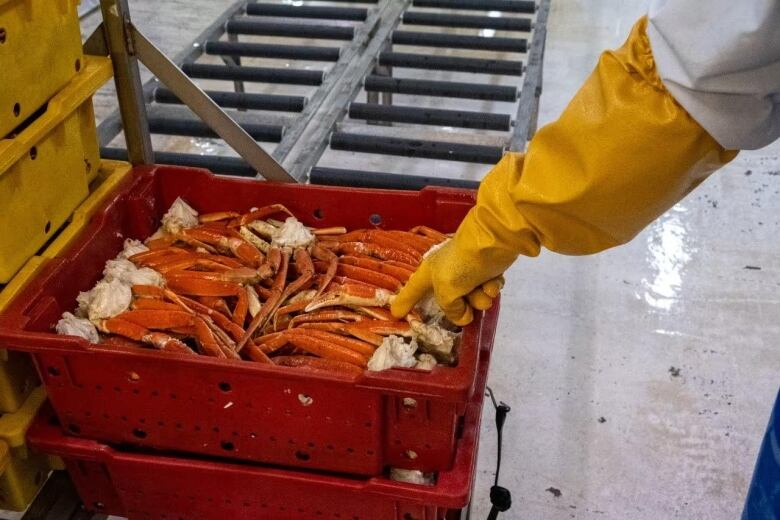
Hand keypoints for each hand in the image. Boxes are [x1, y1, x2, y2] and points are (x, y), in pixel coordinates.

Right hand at [391, 237, 505, 325]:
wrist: (493, 241)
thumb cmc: (462, 263)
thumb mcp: (446, 290)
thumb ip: (451, 309)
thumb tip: (465, 316)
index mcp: (430, 272)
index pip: (413, 291)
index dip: (405, 302)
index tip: (396, 313)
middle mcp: (446, 273)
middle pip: (450, 302)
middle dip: (462, 306)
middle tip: (467, 304)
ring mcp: (467, 272)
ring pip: (472, 300)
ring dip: (479, 298)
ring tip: (483, 288)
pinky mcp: (486, 271)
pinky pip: (487, 290)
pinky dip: (491, 288)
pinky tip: (493, 281)